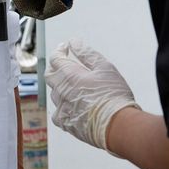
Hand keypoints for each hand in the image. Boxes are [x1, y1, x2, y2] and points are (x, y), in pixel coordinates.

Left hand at [45, 39, 138, 154]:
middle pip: (50, 75)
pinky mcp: (66, 123)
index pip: (56, 58)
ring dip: (60, 86)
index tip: (65, 47)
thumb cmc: (114, 96)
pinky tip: (72, 105)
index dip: (60, 50)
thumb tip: (73, 42)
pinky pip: (58, 112)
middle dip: (55, 66)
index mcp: (69, 75)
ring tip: (73, 85)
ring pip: (54, 94)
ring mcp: (61, 108)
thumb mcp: (104, 67)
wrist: (118, 126)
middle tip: (64, 63)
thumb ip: (86, 53)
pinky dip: (63, 106)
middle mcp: (61, 91)